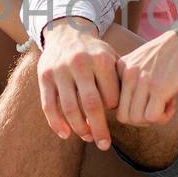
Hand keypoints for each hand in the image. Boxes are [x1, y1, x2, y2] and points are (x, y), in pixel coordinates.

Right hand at [36, 18, 120, 149]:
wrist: (66, 31)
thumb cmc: (94, 51)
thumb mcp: (111, 56)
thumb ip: (120, 79)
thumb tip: (133, 108)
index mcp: (100, 59)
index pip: (111, 96)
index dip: (114, 109)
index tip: (114, 112)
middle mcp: (79, 64)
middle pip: (91, 104)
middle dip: (99, 129)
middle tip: (104, 145)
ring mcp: (59, 71)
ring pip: (69, 108)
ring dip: (79, 128)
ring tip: (87, 138)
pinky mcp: (44, 77)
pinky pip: (49, 105)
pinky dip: (56, 123)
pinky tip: (65, 134)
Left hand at [115, 29, 177, 126]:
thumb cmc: (171, 52)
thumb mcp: (142, 60)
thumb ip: (132, 78)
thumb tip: (131, 107)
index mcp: (121, 67)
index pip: (114, 103)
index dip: (132, 109)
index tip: (147, 100)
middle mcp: (128, 73)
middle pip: (123, 116)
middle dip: (141, 120)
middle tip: (156, 109)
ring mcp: (143, 80)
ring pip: (136, 119)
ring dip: (152, 119)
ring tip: (165, 104)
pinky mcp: (159, 88)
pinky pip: (152, 117)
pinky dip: (163, 118)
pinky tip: (171, 104)